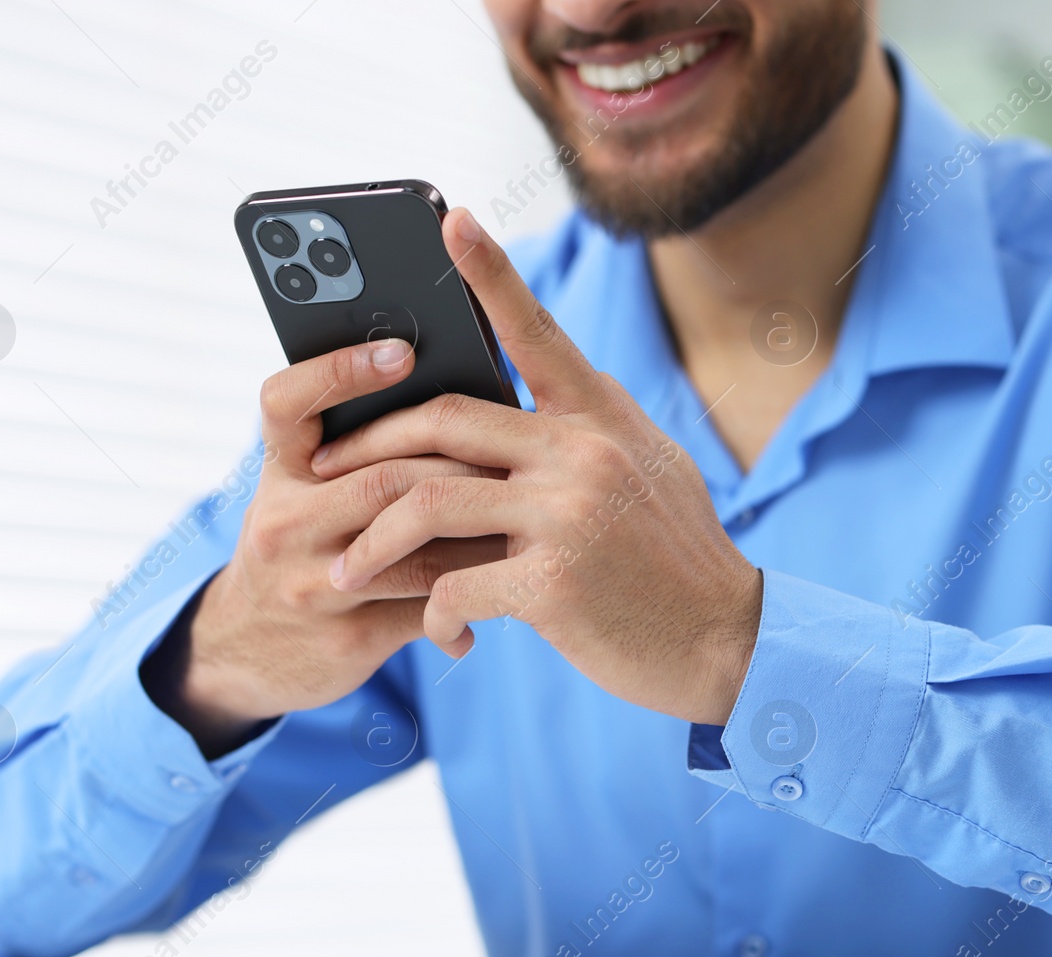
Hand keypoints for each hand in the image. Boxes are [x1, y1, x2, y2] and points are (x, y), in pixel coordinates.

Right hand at [142, 337, 505, 755]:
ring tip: (527, 516)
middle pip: (382, 478)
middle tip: (520, 455)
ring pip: (415, 546)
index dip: (341, 370)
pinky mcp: (347, 638)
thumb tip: (464, 401)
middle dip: (462, 467)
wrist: (245, 650)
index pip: (289, 402)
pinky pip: (427, 609)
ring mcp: (311, 584)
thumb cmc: (304, 544)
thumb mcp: (305, 490)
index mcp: (279, 469)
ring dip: (480, 532)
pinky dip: (473, 596)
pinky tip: (508, 587)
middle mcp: (284, 521)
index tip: (405, 351)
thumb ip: (359, 451)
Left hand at [315, 208, 762, 725]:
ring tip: (345, 573)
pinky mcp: (555, 584)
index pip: (536, 332)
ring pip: (428, 502)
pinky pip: (454, 587)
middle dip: (367, 447)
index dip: (491, 274)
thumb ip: (588, 433)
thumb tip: (531, 404)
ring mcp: (569, 514)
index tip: (451, 220)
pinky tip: (442, 632)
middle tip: (321, 472)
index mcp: (603, 418)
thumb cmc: (678, 558)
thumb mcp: (647, 470)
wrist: (729, 641)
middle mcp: (584, 451)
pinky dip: (432, 614)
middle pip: (442, 420)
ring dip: (374, 545)